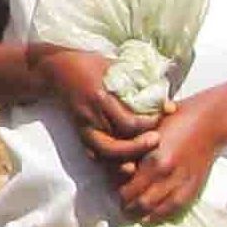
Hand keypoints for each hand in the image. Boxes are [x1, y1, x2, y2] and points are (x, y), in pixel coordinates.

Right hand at [28, 44, 160, 163]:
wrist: (56, 70)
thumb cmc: (89, 64)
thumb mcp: (116, 67)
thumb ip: (143, 86)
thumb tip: (170, 106)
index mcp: (101, 97)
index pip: (128, 122)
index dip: (147, 125)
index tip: (160, 120)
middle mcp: (91, 116)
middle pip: (116, 144)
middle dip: (138, 148)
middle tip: (156, 140)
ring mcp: (83, 127)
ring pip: (104, 154)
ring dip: (124, 159)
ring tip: (141, 156)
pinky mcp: (79, 133)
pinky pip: (93, 155)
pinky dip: (108, 163)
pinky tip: (123, 161)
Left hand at [117, 94, 224, 222]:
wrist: (207, 122)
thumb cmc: (173, 120)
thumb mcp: (147, 131)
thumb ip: (133, 151)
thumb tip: (116, 168)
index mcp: (152, 158)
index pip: (129, 187)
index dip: (120, 194)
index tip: (115, 193)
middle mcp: (166, 173)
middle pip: (141, 202)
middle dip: (129, 207)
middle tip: (122, 207)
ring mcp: (182, 182)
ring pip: (157, 209)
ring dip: (143, 215)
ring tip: (135, 215)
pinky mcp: (194, 187)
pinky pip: (176, 208)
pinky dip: (162, 216)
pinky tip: (152, 218)